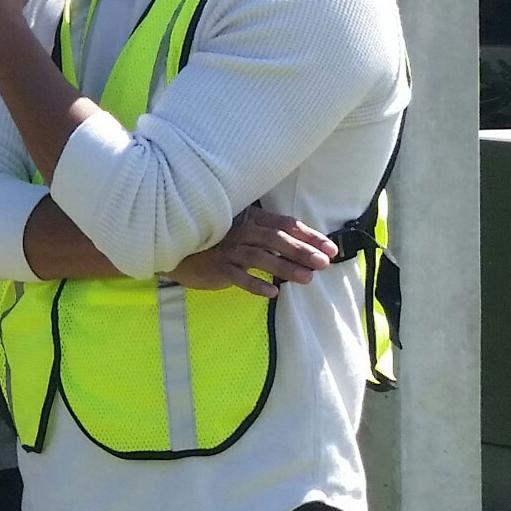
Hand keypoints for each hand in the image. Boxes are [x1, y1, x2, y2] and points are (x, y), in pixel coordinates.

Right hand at [170, 207, 336, 297]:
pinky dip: (256, 284)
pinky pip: (239, 277)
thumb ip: (266, 232)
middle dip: (302, 251)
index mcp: (251, 218)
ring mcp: (229, 249)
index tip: (330, 248)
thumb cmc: (217, 239)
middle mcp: (242, 231)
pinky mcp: (218, 267)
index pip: (286, 224)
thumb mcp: (242, 228)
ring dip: (285, 268)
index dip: (309, 235)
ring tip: (307, 279)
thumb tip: (303, 246)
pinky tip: (272, 292)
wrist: (180, 248)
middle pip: (277, 239)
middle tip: (323, 263)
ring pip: (261, 258)